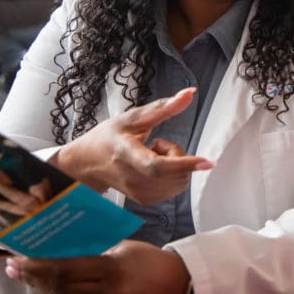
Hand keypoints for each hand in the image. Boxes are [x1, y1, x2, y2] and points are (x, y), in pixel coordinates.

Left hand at [4, 240, 190, 293]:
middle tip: (13, 267)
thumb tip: (59, 249)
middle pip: (59, 287)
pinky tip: (47, 286)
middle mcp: (106, 293)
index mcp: (111, 269)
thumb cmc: (148, 259)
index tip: (19, 258)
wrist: (175, 285)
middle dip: (32, 277)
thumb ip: (93, 252)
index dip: (38, 266)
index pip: (65, 269)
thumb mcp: (121, 247)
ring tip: (23, 276)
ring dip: (40, 288)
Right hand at [52, 87, 213, 203]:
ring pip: (179, 181)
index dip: (183, 164)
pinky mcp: (145, 200)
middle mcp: (133, 178)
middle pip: (175, 173)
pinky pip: (175, 188)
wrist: (87, 164)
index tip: (207, 161)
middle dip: (178, 154)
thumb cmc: (107, 138)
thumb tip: (189, 93)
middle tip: (157, 143)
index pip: (157, 165)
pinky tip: (154, 167)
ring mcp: (139, 193)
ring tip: (152, 154)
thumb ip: (163, 108)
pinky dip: (173, 176)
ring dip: (176, 166)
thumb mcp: (132, 118)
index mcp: (127, 155)